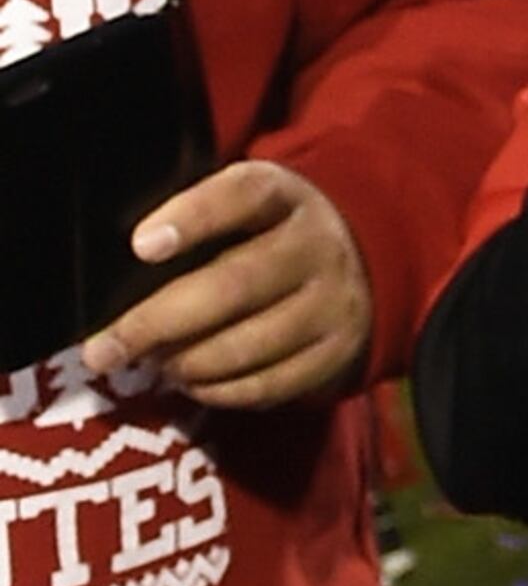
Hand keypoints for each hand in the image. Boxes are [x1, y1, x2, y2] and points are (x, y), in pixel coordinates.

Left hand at [84, 161, 373, 410]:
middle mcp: (317, 247)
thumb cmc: (272, 235)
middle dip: (158, 322)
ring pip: (248, 345)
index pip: (244, 194)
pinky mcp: (337, 355)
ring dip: (186, 363)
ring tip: (150, 363)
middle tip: (103, 349)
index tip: (140, 246)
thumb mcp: (248, 209)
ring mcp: (333, 304)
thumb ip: (198, 225)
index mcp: (286, 197)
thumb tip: (120, 276)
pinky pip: (267, 385)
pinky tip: (190, 382)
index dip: (194, 217)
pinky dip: (217, 391)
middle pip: (235, 285)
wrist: (367, 265)